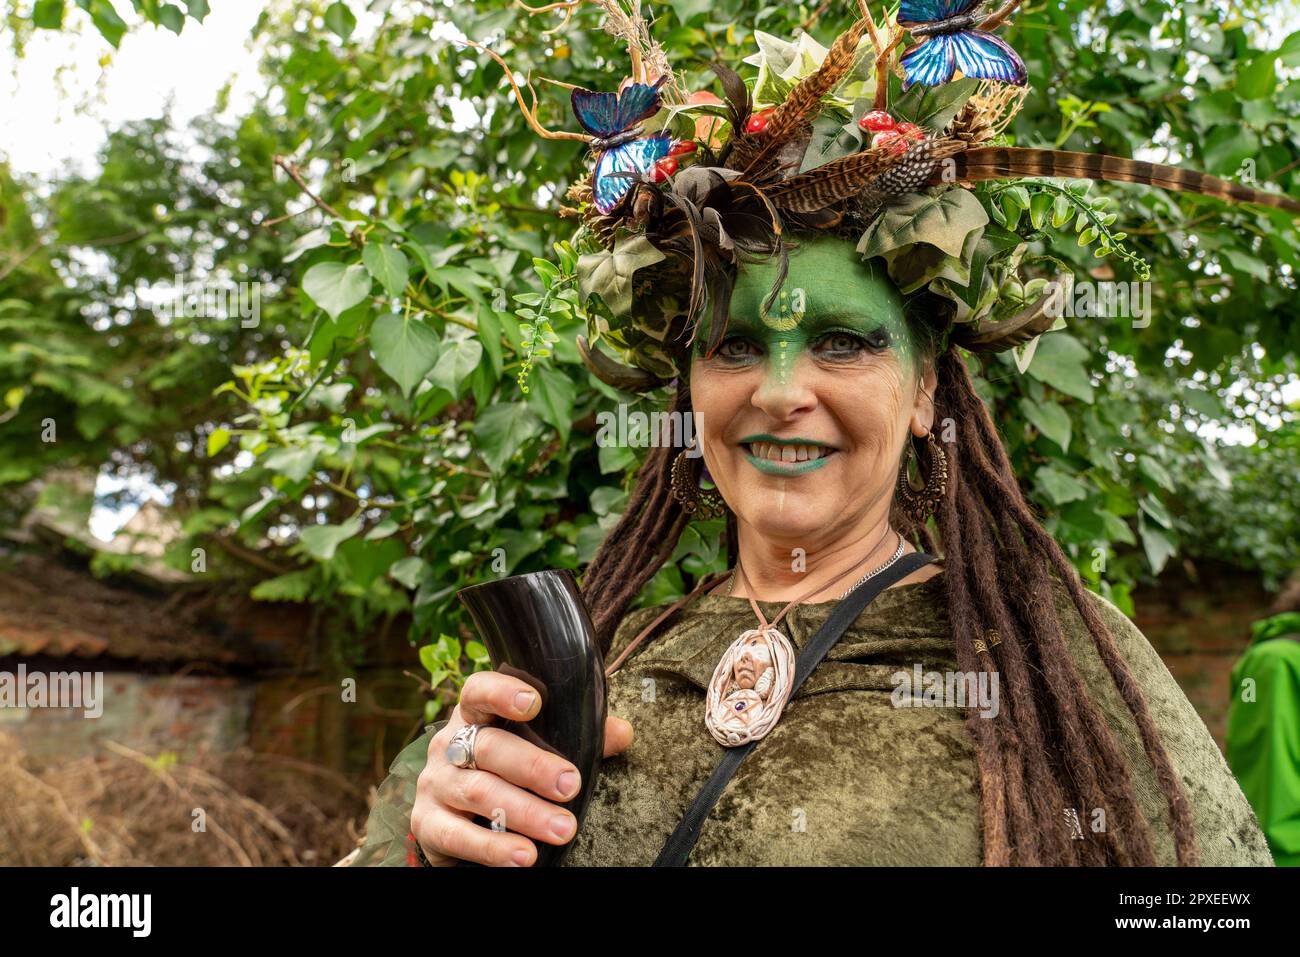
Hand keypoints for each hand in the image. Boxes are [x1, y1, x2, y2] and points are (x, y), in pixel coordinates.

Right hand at [410, 670, 632, 866]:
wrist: (452, 820)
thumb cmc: (504, 771)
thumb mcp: (536, 747)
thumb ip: (579, 737)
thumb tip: (622, 733)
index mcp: (474, 717)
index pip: (478, 691)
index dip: (502, 692)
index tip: (534, 702)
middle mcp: (448, 746)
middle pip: (488, 748)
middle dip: (533, 766)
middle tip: (571, 785)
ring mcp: (435, 785)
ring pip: (479, 793)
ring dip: (524, 813)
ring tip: (562, 830)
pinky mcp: (427, 824)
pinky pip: (457, 836)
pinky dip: (492, 849)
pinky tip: (523, 857)